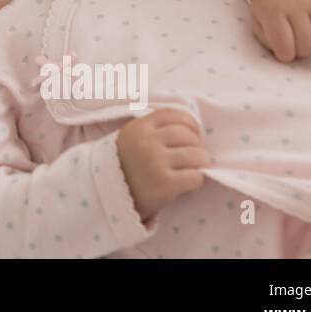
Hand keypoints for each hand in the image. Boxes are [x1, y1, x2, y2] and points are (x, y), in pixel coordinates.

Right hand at [117, 108, 209, 222]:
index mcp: (138, 127)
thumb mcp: (132, 138)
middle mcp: (146, 142)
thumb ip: (155, 129)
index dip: (190, 124)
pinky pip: (195, 177)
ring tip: (194, 168)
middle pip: (188, 135)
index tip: (194, 134)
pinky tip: (187, 182)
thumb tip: (193, 128)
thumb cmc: (128, 166)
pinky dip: (196, 179)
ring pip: (196, 155)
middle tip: (194, 155)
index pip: (174, 115)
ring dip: (200, 162)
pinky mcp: (164, 184)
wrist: (109, 195)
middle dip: (196, 145)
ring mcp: (155, 163)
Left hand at [249, 0, 310, 64]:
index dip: (285, 55)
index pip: (283, 44)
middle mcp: (295, 3)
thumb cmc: (270, 2)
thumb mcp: (257, 17)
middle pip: (305, 42)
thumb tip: (282, 57)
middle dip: (300, 51)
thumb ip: (265, 38)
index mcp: (272, 8)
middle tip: (296, 48)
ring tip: (307, 42)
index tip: (284, 54)